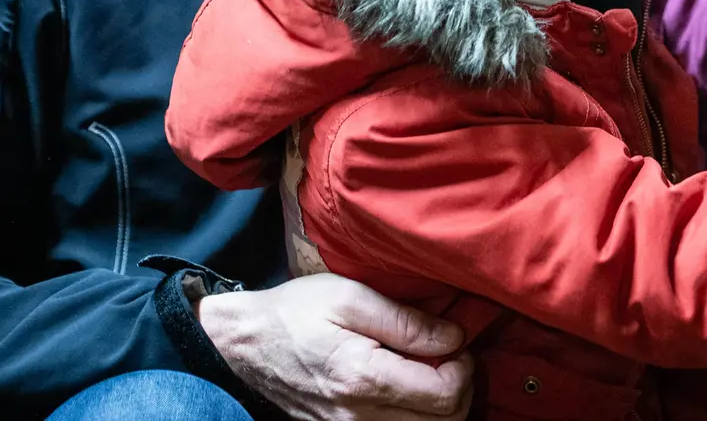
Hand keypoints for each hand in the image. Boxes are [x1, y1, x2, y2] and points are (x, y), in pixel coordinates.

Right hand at [198, 273, 473, 420]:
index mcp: (364, 377)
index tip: (453, 342)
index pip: (446, 394)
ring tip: (428, 370)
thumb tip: (455, 338)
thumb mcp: (350, 297)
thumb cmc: (295, 312)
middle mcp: (358, 416)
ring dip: (438, 405)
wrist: (243, 343)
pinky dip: (413, 415)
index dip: (463, 367)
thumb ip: (406, 321)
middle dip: (458, 388)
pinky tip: (406, 387)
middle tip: (447, 356)